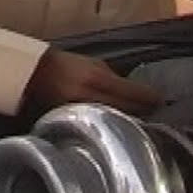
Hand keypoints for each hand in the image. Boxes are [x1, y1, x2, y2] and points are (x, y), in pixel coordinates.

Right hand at [24, 48, 161, 114]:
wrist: (32, 76)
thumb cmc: (66, 65)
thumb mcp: (92, 64)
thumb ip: (114, 79)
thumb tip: (136, 92)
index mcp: (95, 79)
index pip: (132, 93)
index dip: (150, 98)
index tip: (161, 101)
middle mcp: (88, 98)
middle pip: (126, 110)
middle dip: (144, 111)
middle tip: (156, 113)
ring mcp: (79, 114)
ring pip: (114, 120)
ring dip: (130, 120)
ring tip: (140, 120)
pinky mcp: (72, 124)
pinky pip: (98, 127)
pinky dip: (111, 126)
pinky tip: (118, 127)